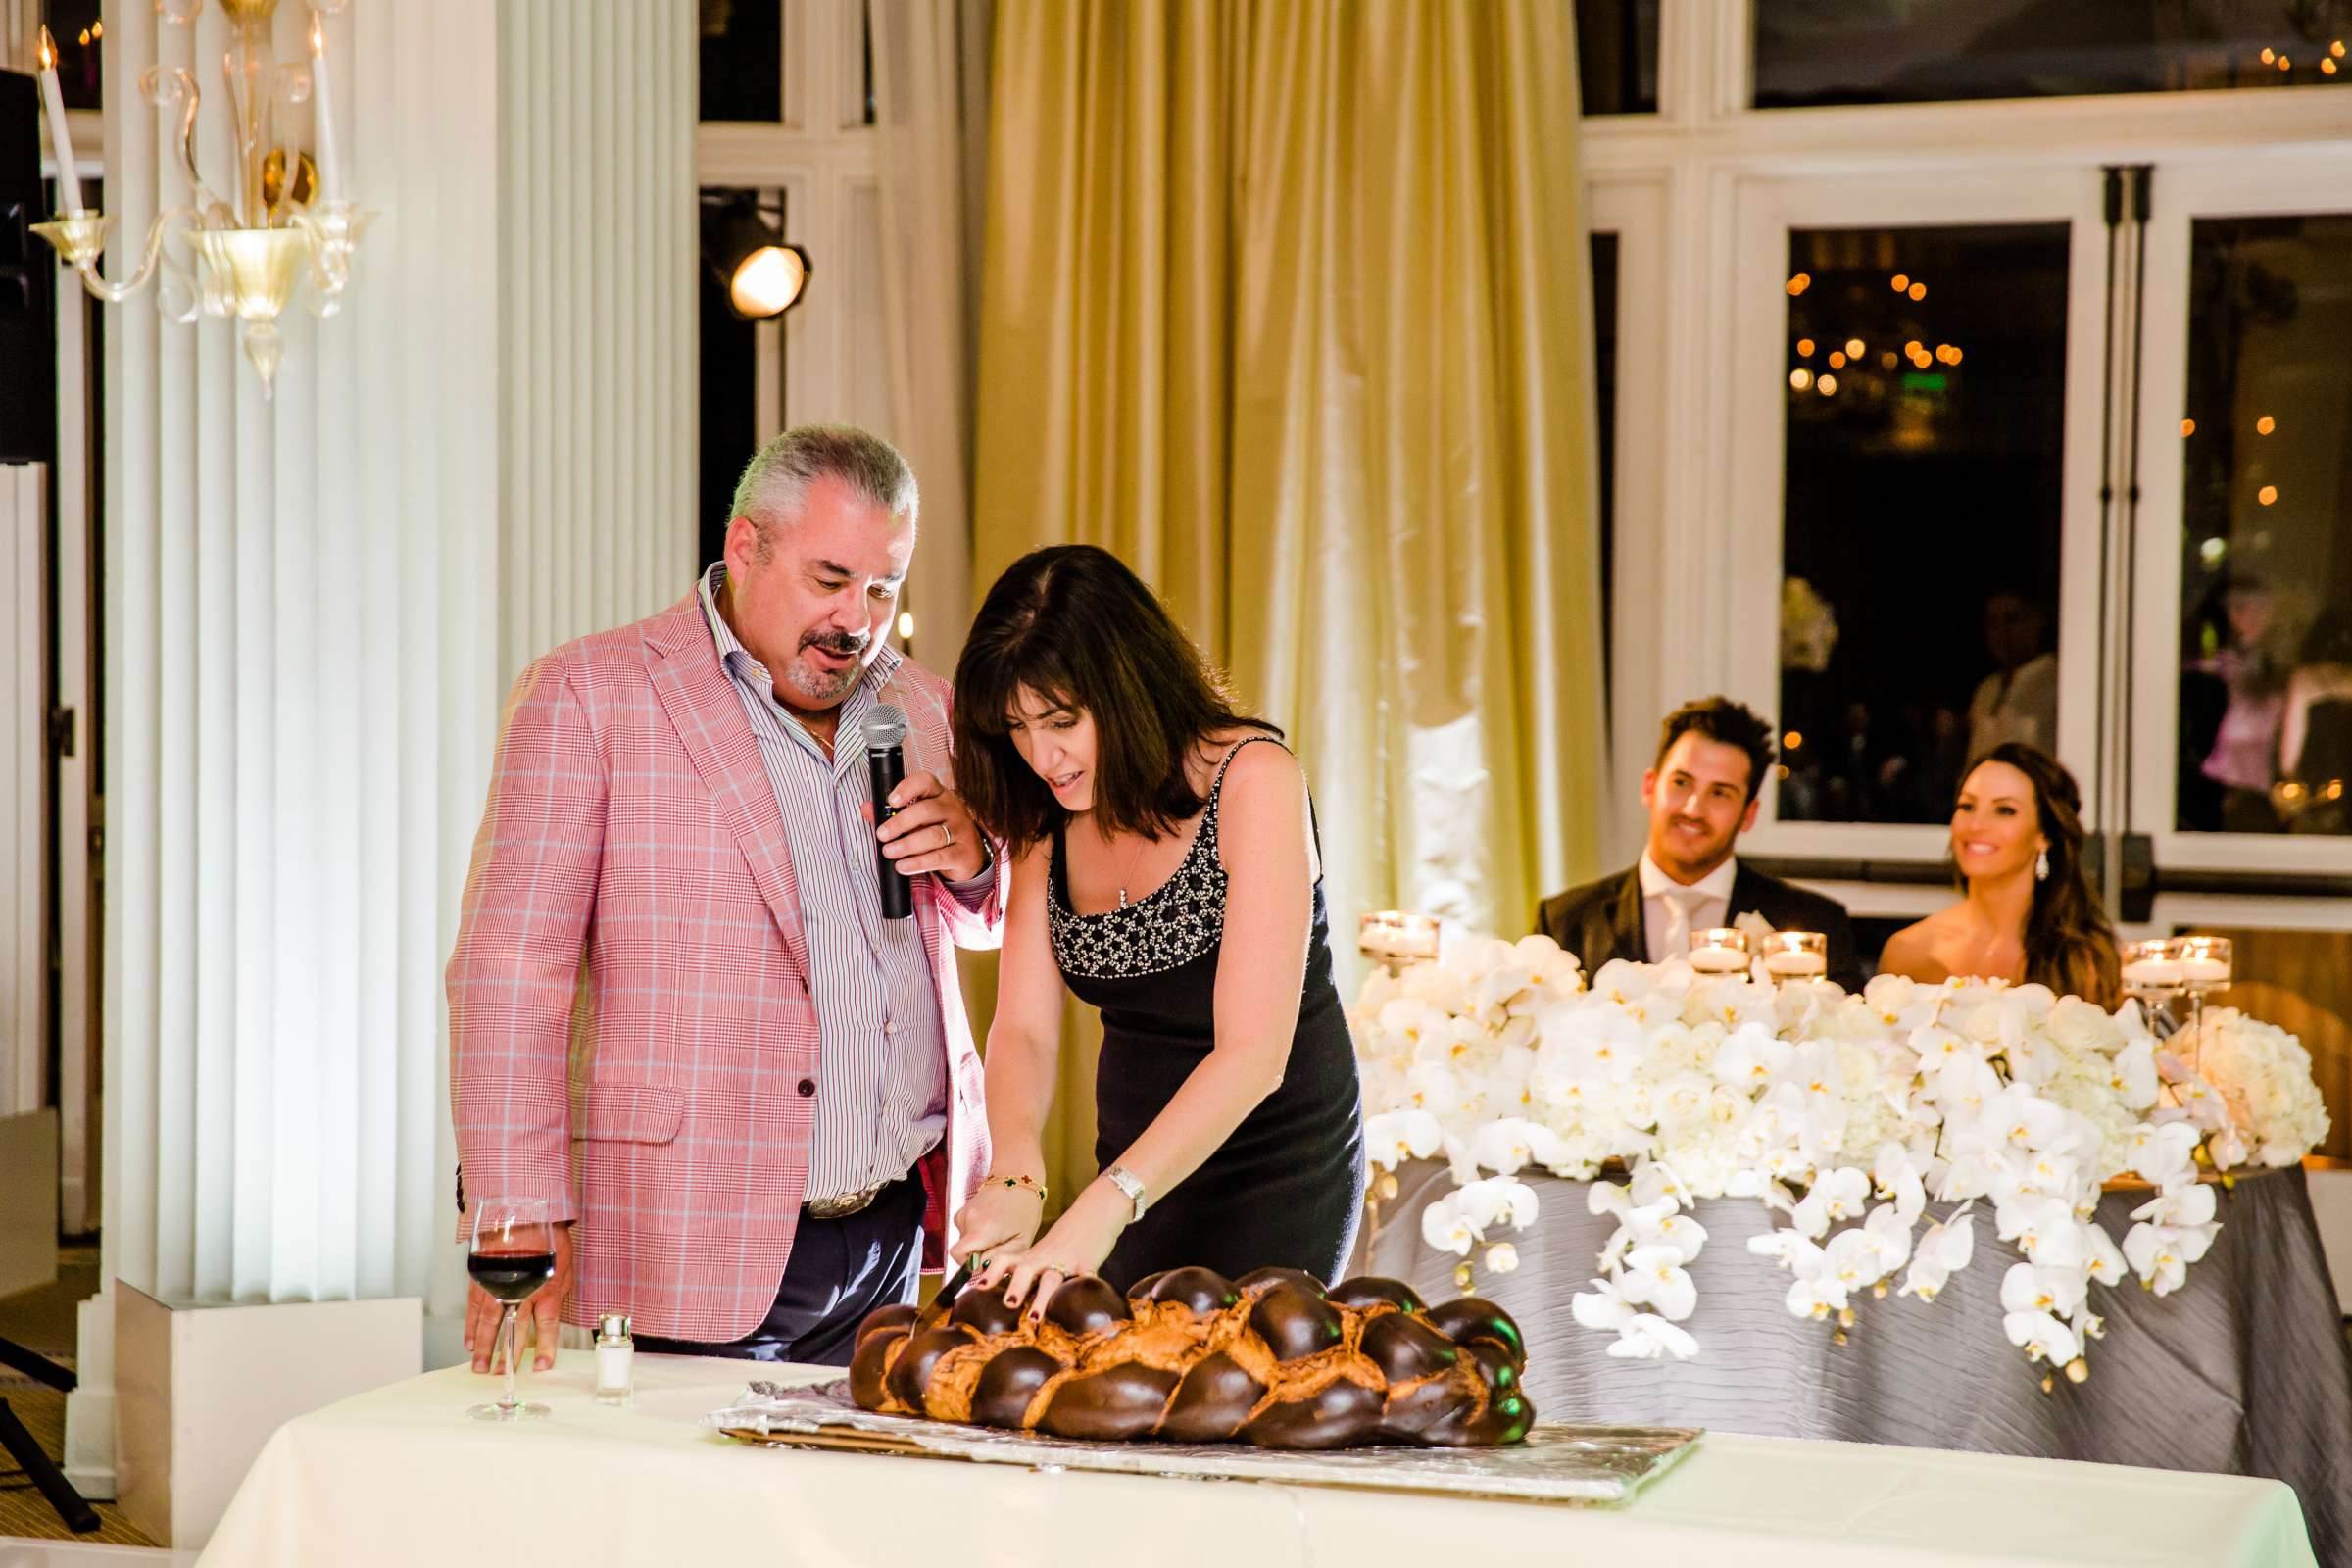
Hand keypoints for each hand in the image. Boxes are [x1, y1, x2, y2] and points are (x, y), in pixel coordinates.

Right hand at [467, 1220, 574, 1372]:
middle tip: (502, 1375)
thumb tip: (551, 1313)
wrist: (523, 1210)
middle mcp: (522, 1291)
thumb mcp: (565, 1265)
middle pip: (514, 1330)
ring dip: (485, 1348)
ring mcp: (499, 1287)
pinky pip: (475, 1309)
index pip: (546, 1327)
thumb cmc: (549, 1236)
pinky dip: (472, 1327)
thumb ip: (557, 1291)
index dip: (544, 1349)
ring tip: (481, 1367)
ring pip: (490, 1324)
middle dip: (508, 1356)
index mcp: (547, 1289)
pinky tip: (469, 1342)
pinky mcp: (483, 1280)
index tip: (540, 1367)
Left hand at [875, 770, 987, 881]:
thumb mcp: (917, 820)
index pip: (926, 782)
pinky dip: (918, 863)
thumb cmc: (938, 831)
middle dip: (900, 822)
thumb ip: (891, 814)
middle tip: (882, 834)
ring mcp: (960, 831)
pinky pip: (939, 857)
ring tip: (888, 852)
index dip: (908, 788)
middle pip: (926, 810)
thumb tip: (866, 808)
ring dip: (907, 845)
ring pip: (933, 835)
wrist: (969, 856)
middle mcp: (952, 809)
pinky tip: (903, 866)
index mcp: (939, 795)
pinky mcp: (963, 853)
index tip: (891, 801)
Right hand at [950, 1179, 1047, 1274]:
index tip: (989, 1262)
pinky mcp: (963, 1210)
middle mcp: (968, 1221)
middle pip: (963, 1251)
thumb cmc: (1025, 1209)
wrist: (1019, 1177)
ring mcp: (964, 1213)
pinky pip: (965, 1231)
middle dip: (979, 1255)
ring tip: (999, 1232)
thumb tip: (981, 1271)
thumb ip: (1000, 1259)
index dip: (972, 1264)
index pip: (959, 1256)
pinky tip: (993, 1224)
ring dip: (980, 1243)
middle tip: (1000, 1245)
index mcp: (982, 1230)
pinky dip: (977, 1233)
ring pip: (965, 1241)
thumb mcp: (1021, 1241)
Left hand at [984, 1180, 1129, 1322]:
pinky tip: (1082, 1310)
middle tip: (1008, 1304)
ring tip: (1034, 1318)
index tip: (980, 1287)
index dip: (992, 1273)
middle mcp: (1045, 1259)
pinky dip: (1083, 1293)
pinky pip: (1085, 1281)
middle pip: (1025, 1269)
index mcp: (1032, 1256)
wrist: (1095, 1211)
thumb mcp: (1044, 1251)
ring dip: (1042, 1298)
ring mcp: (1067, 1262)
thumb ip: (1030, 1271)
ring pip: (1052, 1279)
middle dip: (1016, 1287)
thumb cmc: (1067, 1238)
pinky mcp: (1088, 1265)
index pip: (1005, 1260)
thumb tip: (1012, 1297)